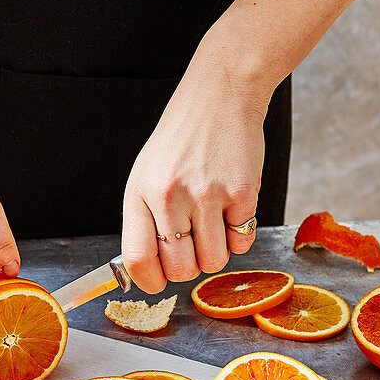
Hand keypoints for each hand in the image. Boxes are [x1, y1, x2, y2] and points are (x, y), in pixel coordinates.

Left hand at [121, 59, 267, 293]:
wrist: (219, 98)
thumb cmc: (180, 141)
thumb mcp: (146, 175)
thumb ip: (144, 220)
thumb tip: (146, 271)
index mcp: (139, 193)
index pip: (137, 259)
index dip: (149, 281)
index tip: (158, 281)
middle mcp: (169, 197)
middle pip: (180, 269)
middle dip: (189, 268)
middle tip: (192, 246)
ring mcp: (206, 194)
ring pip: (214, 262)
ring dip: (216, 253)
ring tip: (212, 224)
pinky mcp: (241, 192)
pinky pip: (242, 244)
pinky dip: (238, 236)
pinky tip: (231, 209)